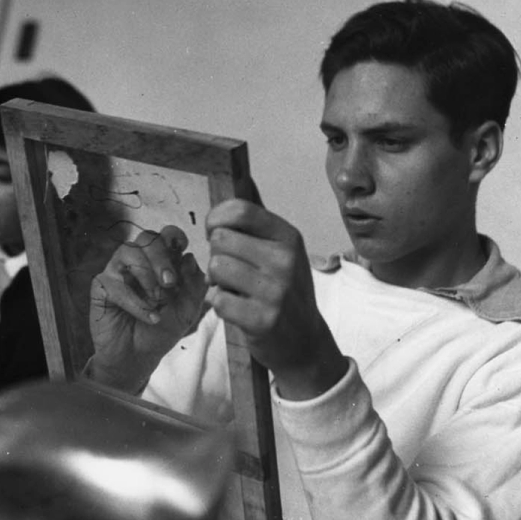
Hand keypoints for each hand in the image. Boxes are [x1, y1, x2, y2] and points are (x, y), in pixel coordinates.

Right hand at [89, 225, 207, 391]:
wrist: (138, 357)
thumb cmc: (162, 330)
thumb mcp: (187, 310)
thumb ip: (194, 285)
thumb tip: (190, 257)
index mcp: (161, 261)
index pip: (166, 234)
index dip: (175, 237)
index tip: (183, 254)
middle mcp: (138, 261)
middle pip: (147, 237)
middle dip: (161, 257)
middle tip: (170, 283)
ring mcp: (118, 271)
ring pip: (128, 251)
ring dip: (147, 275)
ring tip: (157, 301)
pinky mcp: (101, 286)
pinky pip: (116, 283)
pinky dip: (136, 302)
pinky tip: (149, 317)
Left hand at [205, 200, 347, 399]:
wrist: (305, 342)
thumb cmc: (285, 291)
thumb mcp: (283, 251)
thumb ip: (258, 222)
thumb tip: (243, 177)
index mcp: (288, 236)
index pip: (238, 210)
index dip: (216, 219)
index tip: (216, 232)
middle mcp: (284, 259)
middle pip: (220, 240)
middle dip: (217, 255)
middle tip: (232, 272)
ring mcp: (275, 290)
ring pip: (215, 268)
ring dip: (215, 282)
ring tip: (235, 290)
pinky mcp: (262, 319)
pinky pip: (216, 299)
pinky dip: (218, 305)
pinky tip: (236, 309)